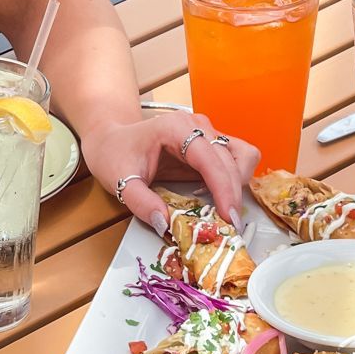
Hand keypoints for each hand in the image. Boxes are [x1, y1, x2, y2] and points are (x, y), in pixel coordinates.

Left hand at [81, 111, 259, 235]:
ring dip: (239, 185)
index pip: (212, 158)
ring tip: (224, 209)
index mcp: (177, 128)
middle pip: (232, 159)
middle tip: (229, 227)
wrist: (111, 140)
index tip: (228, 218)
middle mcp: (198, 127)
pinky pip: (236, 160)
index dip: (224, 189)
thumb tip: (165, 223)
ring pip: (243, 156)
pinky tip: (217, 196)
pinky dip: (235, 180)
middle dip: (233, 195)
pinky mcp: (211, 146)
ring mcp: (207, 134)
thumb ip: (140, 203)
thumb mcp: (119, 180)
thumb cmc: (115, 153)